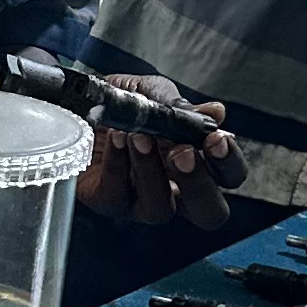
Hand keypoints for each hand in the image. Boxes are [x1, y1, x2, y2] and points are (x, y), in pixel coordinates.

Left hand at [64, 70, 244, 230]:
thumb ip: (180, 105)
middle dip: (199, 184)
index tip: (216, 138)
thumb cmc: (123, 102)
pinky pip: (116, 194)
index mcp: (198, 162)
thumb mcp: (153, 93)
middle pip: (208, 213)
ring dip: (151, 170)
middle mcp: (175, 190)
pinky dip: (118, 164)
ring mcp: (140, 201)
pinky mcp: (106, 201)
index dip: (229, 162)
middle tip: (182, 153)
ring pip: (159, 209)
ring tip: (140, 136)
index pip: (230, 176)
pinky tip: (117, 137)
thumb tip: (216, 113)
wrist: (76, 101)